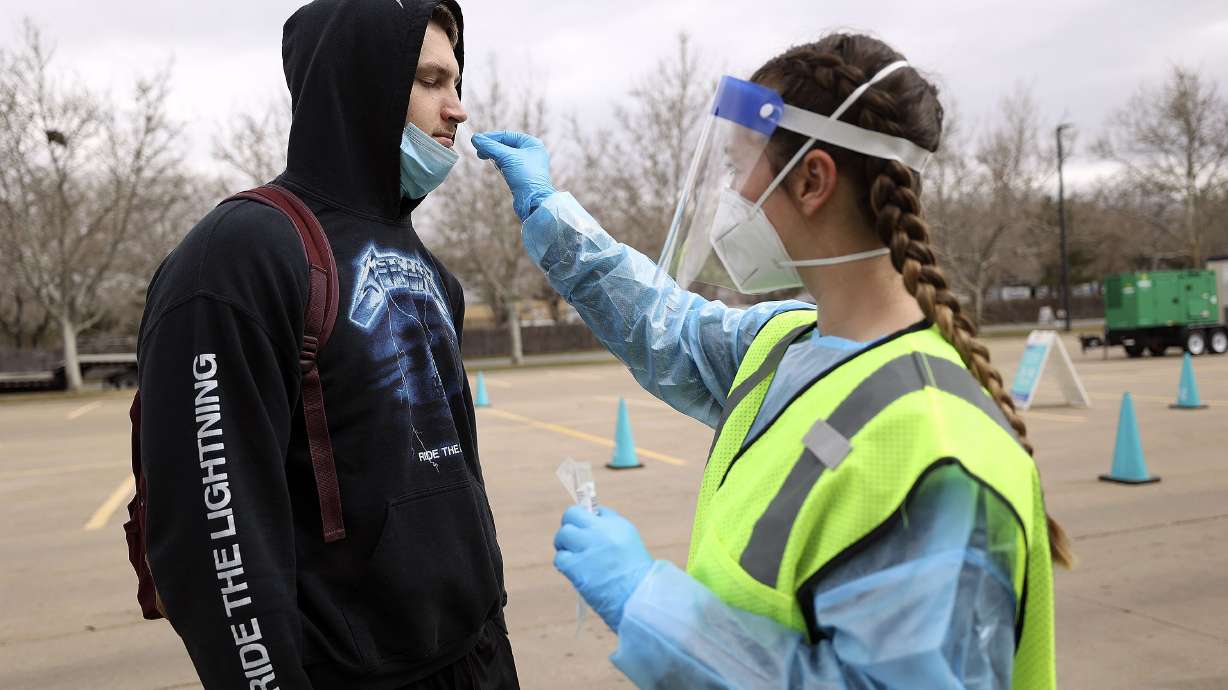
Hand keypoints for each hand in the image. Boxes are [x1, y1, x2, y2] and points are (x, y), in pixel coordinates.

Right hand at [471, 130, 555, 221]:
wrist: (533, 201)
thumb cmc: (525, 176)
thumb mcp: (506, 157)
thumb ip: (490, 146)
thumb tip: (475, 138)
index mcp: (532, 143)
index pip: (507, 135)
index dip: (491, 137)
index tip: (477, 140)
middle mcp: (531, 152)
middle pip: (506, 145)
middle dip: (492, 148)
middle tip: (478, 152)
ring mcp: (527, 165)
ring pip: (506, 156)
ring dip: (495, 157)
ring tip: (485, 158)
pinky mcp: (522, 176)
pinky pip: (508, 166)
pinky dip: (501, 166)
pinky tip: (498, 169)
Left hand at [553, 505, 653, 630]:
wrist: (638, 598)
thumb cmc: (636, 574)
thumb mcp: (630, 541)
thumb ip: (611, 527)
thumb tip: (592, 516)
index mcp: (617, 525)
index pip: (593, 509)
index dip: (584, 518)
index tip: (584, 528)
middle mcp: (601, 532)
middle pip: (571, 515)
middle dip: (570, 527)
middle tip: (573, 540)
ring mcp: (587, 548)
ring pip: (562, 535)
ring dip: (564, 545)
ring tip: (574, 557)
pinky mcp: (576, 567)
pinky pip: (560, 558)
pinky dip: (564, 564)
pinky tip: (574, 570)